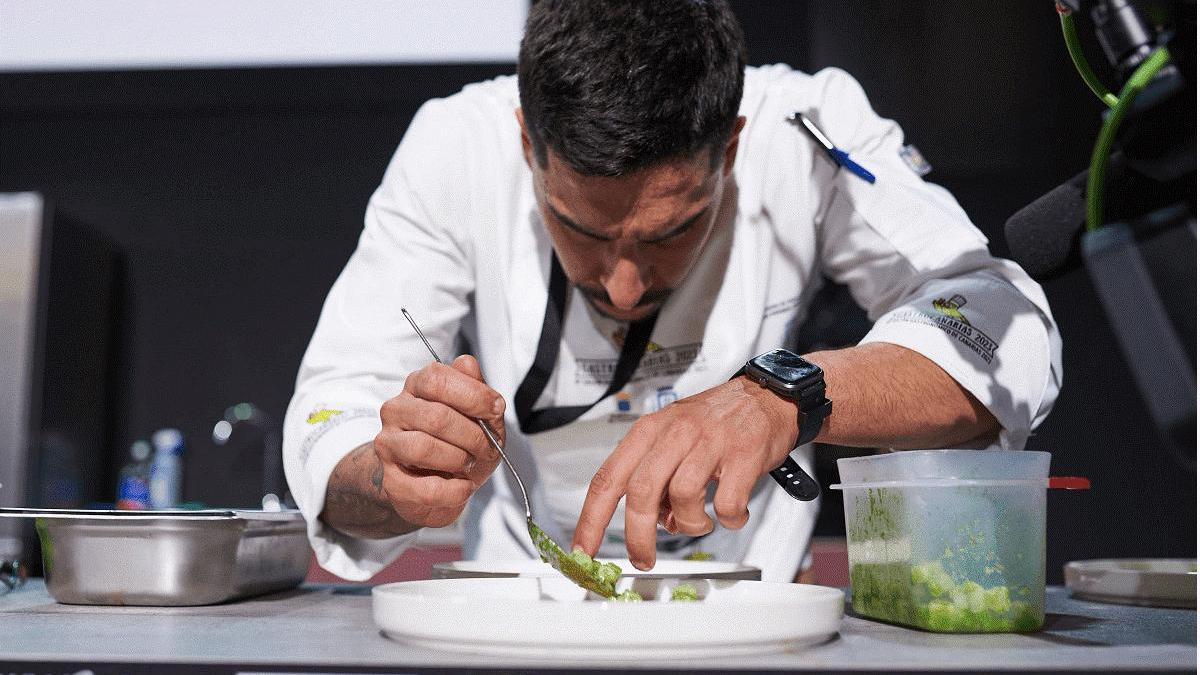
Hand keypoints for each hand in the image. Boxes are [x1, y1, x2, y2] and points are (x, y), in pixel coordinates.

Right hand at [373, 355, 504, 527]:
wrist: (437, 487)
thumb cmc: (459, 445)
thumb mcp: (479, 416)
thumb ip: (476, 389)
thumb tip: (469, 365)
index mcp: (417, 386)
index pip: (437, 378)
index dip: (472, 394)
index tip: (495, 409)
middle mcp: (397, 411)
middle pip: (436, 416)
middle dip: (473, 435)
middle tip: (486, 447)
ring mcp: (389, 445)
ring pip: (424, 448)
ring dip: (459, 459)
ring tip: (469, 463)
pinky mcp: (391, 481)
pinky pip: (425, 487)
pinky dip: (454, 490)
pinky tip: (462, 486)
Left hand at [572, 376, 798, 569]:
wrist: (768, 396)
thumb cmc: (717, 421)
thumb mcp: (672, 437)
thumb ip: (656, 477)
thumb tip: (651, 522)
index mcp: (649, 430)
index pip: (608, 478)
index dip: (592, 519)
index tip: (584, 550)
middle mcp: (675, 433)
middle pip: (641, 492)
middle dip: (638, 536)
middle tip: (643, 559)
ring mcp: (710, 442)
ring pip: (683, 497)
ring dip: (690, 524)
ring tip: (700, 522)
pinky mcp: (743, 454)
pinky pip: (727, 503)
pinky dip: (728, 519)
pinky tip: (731, 514)